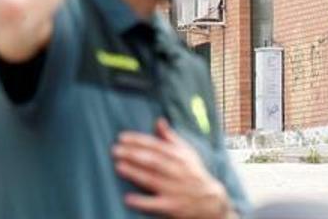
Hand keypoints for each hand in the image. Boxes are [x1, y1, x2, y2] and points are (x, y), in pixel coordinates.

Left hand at [113, 119, 230, 217]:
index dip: (138, 140)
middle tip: (115, 150)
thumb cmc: (193, 173)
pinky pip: (156, 204)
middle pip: (153, 161)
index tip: (121, 137)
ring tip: (119, 166)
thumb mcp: (187, 153)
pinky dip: (142, 202)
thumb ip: (170, 137)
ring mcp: (175, 190)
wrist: (212, 202)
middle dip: (133, 155)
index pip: (156, 146)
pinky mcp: (173, 207)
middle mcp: (177, 172)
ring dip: (135, 173)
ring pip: (153, 180)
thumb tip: (159, 120)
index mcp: (178, 157)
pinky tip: (128, 198)